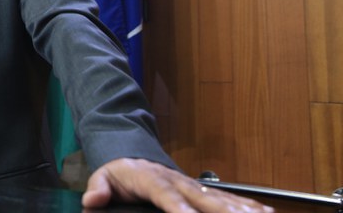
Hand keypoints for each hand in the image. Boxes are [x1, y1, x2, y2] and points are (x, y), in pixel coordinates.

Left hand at [82, 158, 273, 212]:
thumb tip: (92, 199)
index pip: (165, 194)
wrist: (132, 153)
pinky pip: (228, 198)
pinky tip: (266, 212)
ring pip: (219, 198)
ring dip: (240, 209)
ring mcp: (192, 185)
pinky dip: (248, 205)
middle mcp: (176, 181)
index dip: (178, 207)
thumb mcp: (102, 176)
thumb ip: (98, 188)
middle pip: (201, 197)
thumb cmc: (119, 172)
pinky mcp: (202, 190)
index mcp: (150, 179)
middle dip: (221, 211)